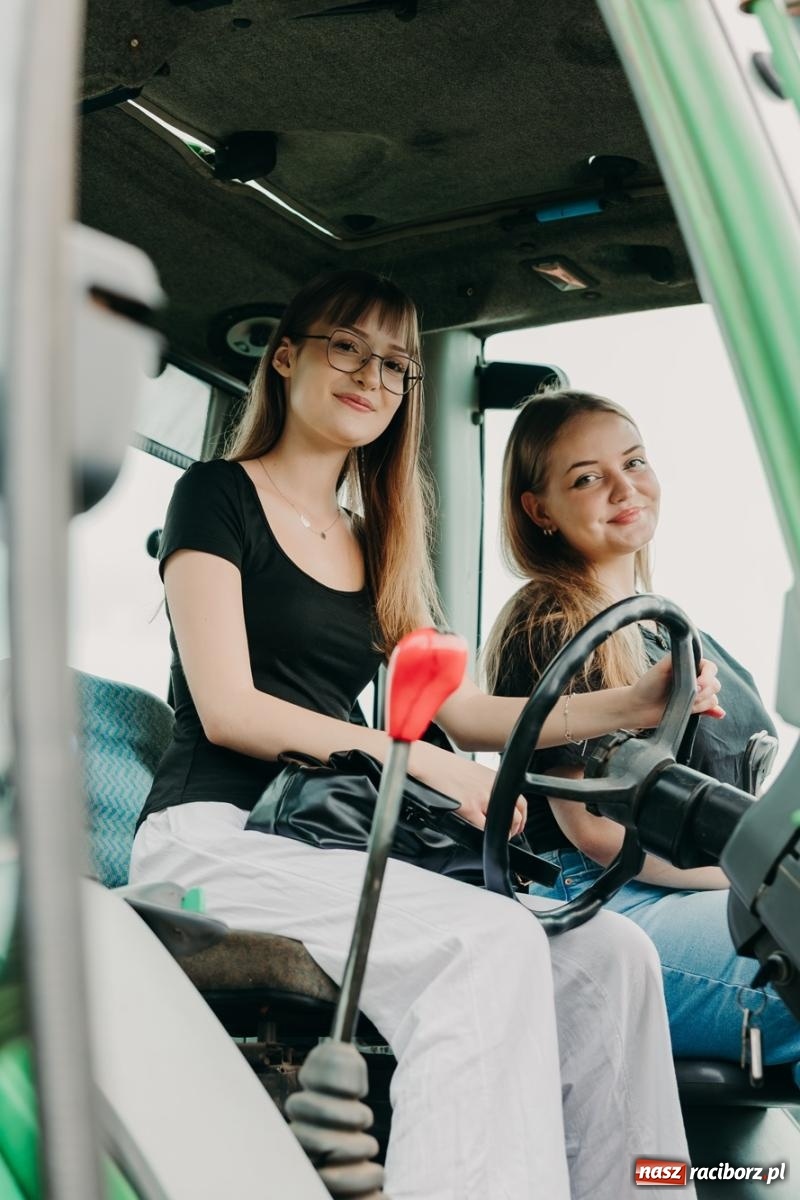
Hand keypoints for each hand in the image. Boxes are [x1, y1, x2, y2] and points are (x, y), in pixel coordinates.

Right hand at [408, 741, 526, 837]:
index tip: (518, 823)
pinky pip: (484, 828)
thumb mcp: (474, 771)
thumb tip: (492, 799)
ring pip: (504, 823)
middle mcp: (492, 788)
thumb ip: (487, 785)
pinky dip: (486, 835)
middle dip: (515, 828)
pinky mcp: (469, 808)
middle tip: (510, 834)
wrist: (430, 763)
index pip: (520, 801)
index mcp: (494, 778)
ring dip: (503, 834)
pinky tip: (482, 836)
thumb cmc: (446, 767)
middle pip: (516, 814)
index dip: (522, 816)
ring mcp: (482, 798)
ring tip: (497, 836)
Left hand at [629, 655, 723, 728]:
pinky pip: (711, 710)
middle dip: (705, 692)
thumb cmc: (647, 685)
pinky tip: (717, 714)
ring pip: (713, 699)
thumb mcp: (660, 667)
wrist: (638, 707)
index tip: (697, 685)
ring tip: (686, 705)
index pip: (711, 668)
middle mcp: (695, 680)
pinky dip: (715, 712)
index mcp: (690, 667)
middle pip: (715, 685)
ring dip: (702, 704)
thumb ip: (676, 658)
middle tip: (690, 696)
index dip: (707, 677)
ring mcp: (695, 696)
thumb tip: (693, 658)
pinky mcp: (694, 710)